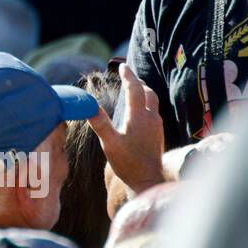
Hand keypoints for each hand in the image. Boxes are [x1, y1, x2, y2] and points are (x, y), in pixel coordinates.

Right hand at [87, 63, 164, 194]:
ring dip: (143, 92)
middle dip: (138, 82)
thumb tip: (89, 105)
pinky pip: (153, 112)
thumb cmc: (128, 163)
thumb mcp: (110, 144)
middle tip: (127, 76)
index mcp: (139, 117)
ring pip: (153, 102)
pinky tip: (138, 111)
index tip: (122, 66)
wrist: (148, 181)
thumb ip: (100, 123)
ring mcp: (157, 126)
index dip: (128, 76)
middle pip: (148, 92)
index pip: (134, 89)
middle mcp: (151, 118)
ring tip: (132, 90)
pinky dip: (145, 104)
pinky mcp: (158, 134)